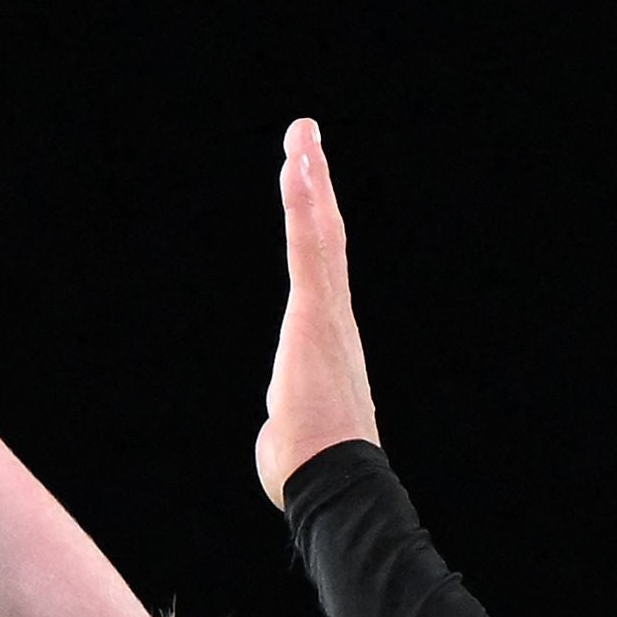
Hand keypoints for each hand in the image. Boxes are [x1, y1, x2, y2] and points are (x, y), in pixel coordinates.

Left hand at [256, 119, 379, 504]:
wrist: (330, 480)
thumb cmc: (310, 468)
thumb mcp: (292, 433)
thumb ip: (288, 421)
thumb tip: (282, 438)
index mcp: (325, 341)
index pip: (318, 271)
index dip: (314, 226)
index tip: (307, 186)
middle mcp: (334, 319)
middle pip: (324, 238)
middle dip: (314, 186)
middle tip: (305, 139)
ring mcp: (328, 314)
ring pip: (319, 234)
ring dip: (309, 180)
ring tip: (301, 136)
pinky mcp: (316, 314)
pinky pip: (309, 248)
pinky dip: (304, 206)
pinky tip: (298, 168)